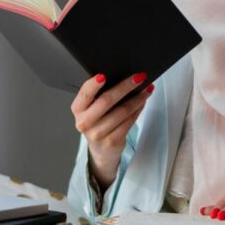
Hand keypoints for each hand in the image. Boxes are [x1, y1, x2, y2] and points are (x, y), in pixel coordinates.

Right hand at [71, 72, 152, 189]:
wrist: (100, 149)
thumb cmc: (97, 123)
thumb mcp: (91, 110)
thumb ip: (100, 95)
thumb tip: (124, 79)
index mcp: (78, 109)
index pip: (85, 94)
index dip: (93, 84)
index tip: (104, 75)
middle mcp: (85, 122)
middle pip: (107, 100)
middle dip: (125, 86)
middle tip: (139, 77)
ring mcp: (98, 133)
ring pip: (122, 111)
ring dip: (137, 99)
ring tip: (146, 90)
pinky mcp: (112, 141)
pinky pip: (129, 122)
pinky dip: (138, 110)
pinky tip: (142, 103)